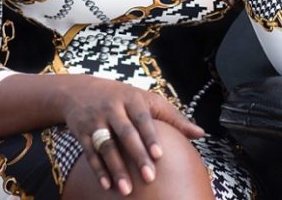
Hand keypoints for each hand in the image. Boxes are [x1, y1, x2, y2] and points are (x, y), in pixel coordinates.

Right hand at [61, 76, 203, 195]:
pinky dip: (98, 170)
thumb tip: (201, 133)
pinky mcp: (81, 132)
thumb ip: (173, 117)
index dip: (150, 135)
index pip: (142, 117)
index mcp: (131, 98)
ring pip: (106, 145)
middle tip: (149, 177)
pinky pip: (90, 152)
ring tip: (127, 190)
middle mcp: (112, 107)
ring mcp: (95, 120)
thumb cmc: (122, 97)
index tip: (159, 155)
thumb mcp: (146, 100)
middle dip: (137, 155)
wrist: (80, 91)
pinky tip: (107, 186)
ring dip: (116, 168)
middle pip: (125, 133)